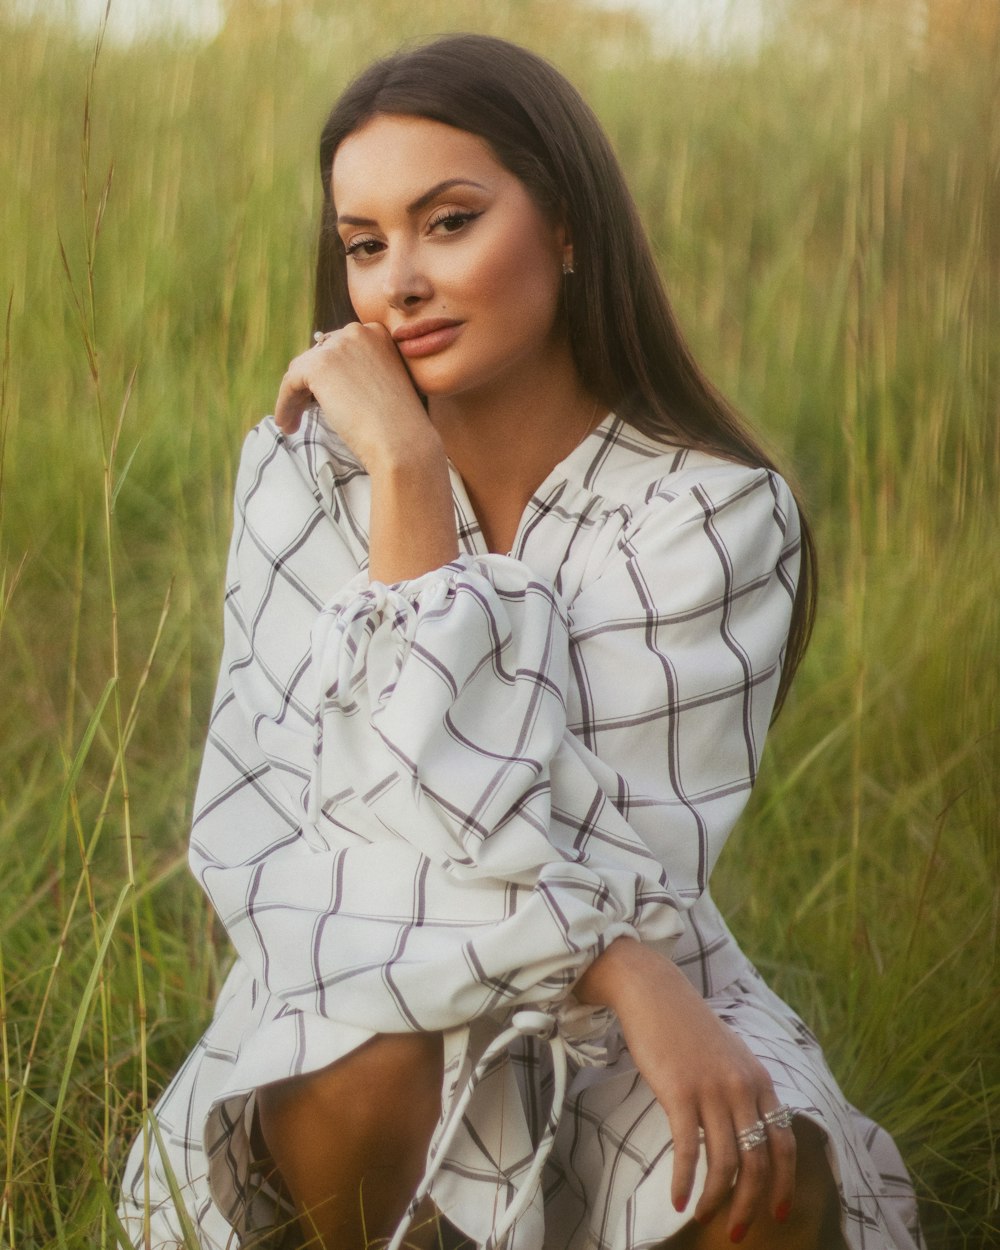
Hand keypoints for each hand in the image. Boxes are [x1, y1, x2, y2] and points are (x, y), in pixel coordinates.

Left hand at [274, 322, 432, 469]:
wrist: (402, 441)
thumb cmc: (400, 425)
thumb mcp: (386, 384)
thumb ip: (362, 373)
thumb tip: (331, 382)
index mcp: (377, 334)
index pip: (339, 348)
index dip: (329, 374)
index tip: (322, 397)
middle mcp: (357, 332)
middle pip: (318, 355)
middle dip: (310, 383)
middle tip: (306, 410)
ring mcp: (337, 346)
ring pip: (301, 370)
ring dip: (295, 396)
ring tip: (293, 421)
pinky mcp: (318, 366)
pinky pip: (290, 384)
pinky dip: (284, 404)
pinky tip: (287, 424)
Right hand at [575, 938, 795, 1237]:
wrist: (653, 992)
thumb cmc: (686, 1025)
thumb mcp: (729, 1054)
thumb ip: (744, 1088)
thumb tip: (751, 1130)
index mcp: (759, 1080)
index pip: (784, 1143)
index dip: (784, 1183)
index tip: (776, 1213)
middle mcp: (742, 1087)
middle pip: (758, 1162)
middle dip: (751, 1204)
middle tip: (739, 1232)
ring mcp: (712, 1090)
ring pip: (725, 1163)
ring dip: (716, 1200)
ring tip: (703, 1216)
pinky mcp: (679, 1093)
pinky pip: (688, 1151)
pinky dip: (684, 1182)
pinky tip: (677, 1199)